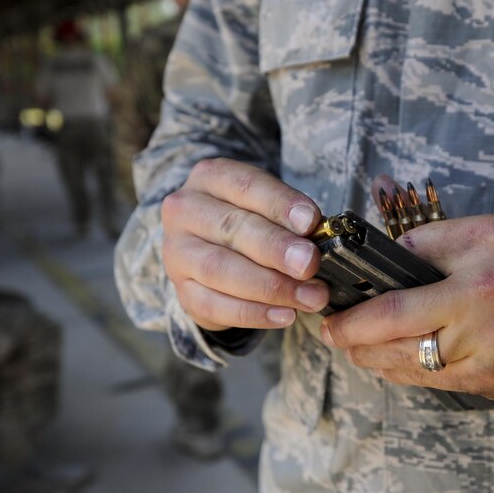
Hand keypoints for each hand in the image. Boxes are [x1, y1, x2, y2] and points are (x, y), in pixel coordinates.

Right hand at [161, 158, 329, 330]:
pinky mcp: (182, 291)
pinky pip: (215, 306)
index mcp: (211, 177)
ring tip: (309, 296)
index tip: (311, 222)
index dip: (280, 204)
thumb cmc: (252, 221)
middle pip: (231, 228)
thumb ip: (291, 219)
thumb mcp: (269, 206)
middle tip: (310, 264)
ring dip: (270, 286)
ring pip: (219, 270)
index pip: (246, 186)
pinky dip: (254, 313)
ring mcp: (177, 252)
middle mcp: (186, 210)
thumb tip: (316, 243)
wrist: (214, 248)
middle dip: (276, 249)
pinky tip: (285, 315)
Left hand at [319, 215, 493, 403]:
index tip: (329, 318)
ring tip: (355, 345)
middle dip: (354, 342)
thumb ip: (433, 241)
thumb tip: (385, 257)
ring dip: (374, 358)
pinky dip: (403, 371)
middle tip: (332, 335)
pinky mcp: (490, 386)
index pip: (398, 306)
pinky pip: (431, 382)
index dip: (355, 319)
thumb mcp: (491, 233)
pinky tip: (388, 358)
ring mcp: (485, 364)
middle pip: (395, 344)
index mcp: (478, 285)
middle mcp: (480, 329)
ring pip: (409, 368)